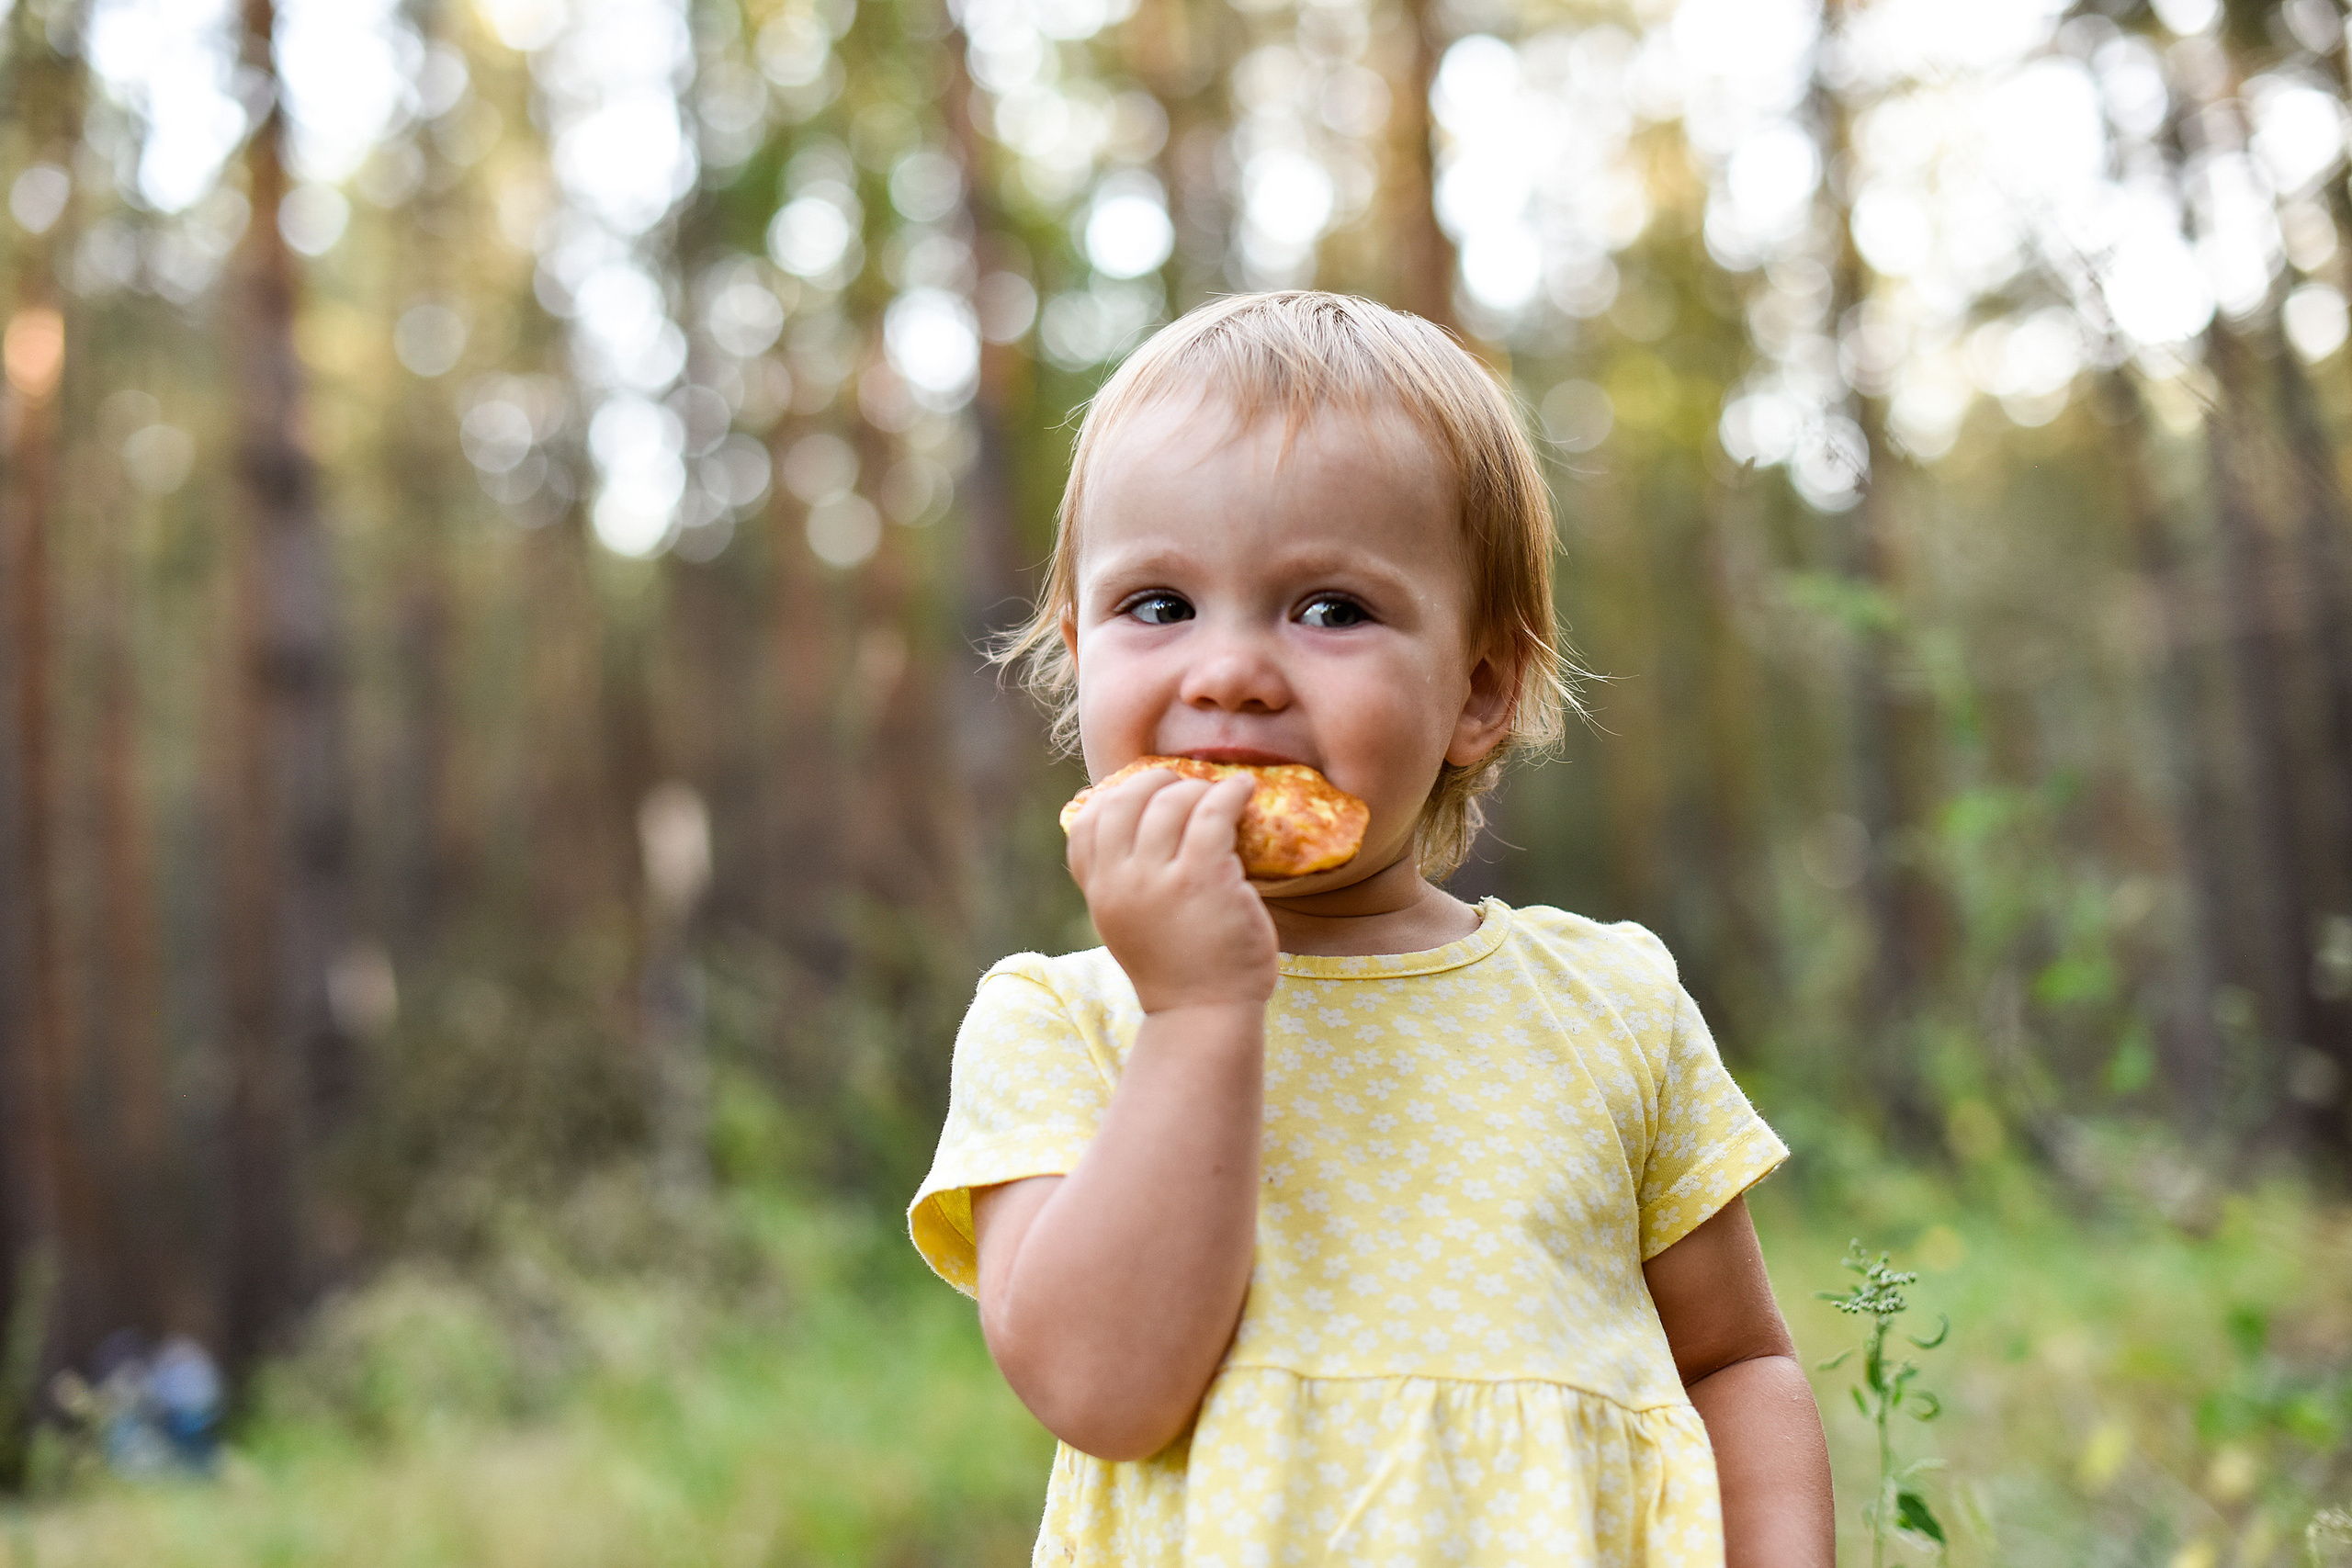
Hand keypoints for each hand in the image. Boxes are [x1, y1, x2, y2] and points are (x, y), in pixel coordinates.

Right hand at [1066, 770, 1277, 1013]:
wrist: (1206, 1013)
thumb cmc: (1178, 970)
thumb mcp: (1129, 926)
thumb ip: (1125, 885)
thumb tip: (1142, 831)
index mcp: (1100, 893)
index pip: (1085, 825)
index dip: (1114, 798)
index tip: (1142, 795)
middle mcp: (1121, 883)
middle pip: (1125, 801)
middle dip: (1154, 781)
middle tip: (1181, 784)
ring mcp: (1159, 880)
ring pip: (1170, 802)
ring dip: (1196, 789)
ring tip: (1219, 794)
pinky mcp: (1203, 878)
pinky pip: (1212, 813)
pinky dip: (1230, 793)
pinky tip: (1244, 790)